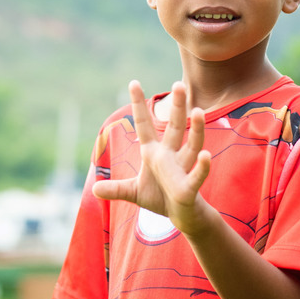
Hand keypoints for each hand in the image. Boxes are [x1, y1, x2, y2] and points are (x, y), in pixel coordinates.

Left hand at [92, 80, 213, 235]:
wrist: (181, 216)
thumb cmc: (160, 197)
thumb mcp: (133, 192)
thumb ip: (116, 188)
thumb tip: (94, 189)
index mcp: (153, 153)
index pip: (144, 125)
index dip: (139, 105)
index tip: (133, 82)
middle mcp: (169, 156)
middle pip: (175, 127)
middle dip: (177, 107)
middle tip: (179, 84)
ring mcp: (181, 170)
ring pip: (191, 146)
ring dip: (196, 129)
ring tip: (198, 110)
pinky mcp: (188, 188)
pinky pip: (197, 175)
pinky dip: (202, 166)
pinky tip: (205, 156)